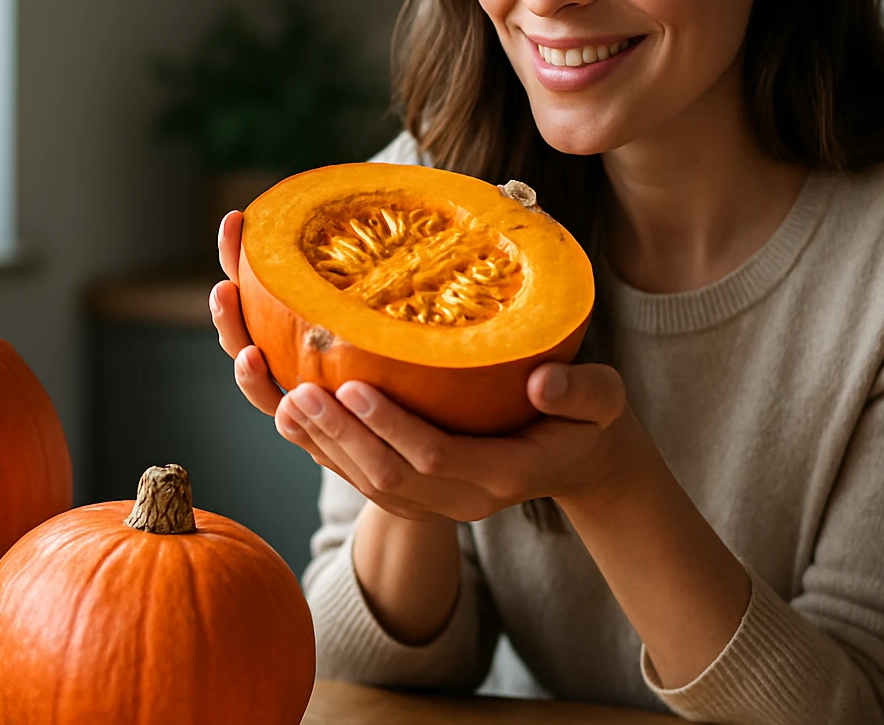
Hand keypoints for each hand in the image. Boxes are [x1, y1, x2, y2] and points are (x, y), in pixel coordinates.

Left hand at [210, 209, 639, 521]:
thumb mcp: (604, 402)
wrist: (578, 461)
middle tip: (297, 391)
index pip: (434, 456)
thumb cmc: (587, 419)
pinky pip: (357, 477)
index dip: (390, 425)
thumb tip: (544, 381)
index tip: (353, 385)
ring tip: (279, 395)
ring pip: (362, 482)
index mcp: (501, 474)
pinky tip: (285, 409)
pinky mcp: (412, 493)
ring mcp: (431, 502)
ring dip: (317, 444)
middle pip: (384, 476)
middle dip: (337, 435)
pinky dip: (320, 448)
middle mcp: (458, 498)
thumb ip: (583, 393)